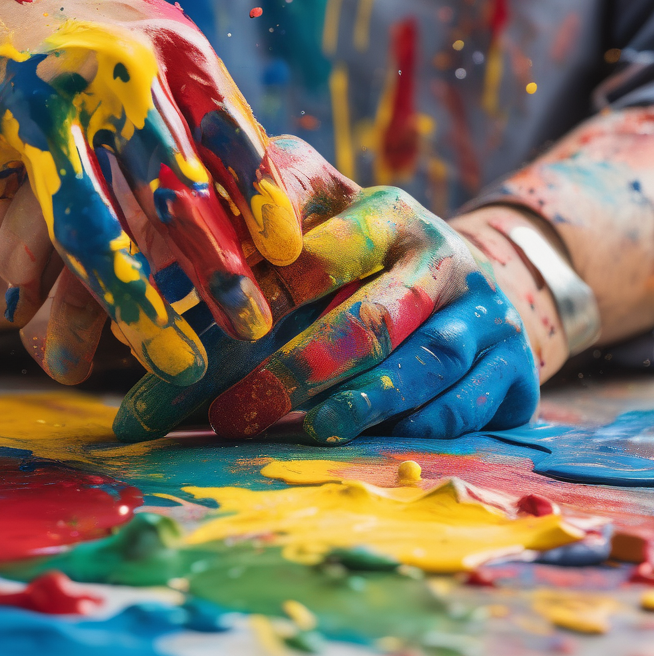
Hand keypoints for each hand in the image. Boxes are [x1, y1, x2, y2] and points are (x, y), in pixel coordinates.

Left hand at [113, 136, 538, 442]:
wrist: (469, 279)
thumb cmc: (357, 263)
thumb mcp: (306, 234)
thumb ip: (234, 262)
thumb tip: (142, 318)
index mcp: (376, 211)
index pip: (306, 255)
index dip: (245, 304)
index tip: (182, 349)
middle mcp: (435, 251)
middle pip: (363, 317)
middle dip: (290, 371)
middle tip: (228, 416)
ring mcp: (482, 306)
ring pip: (418, 361)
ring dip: (352, 404)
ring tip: (294, 433)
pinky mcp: (514, 360)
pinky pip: (463, 404)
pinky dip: (408, 428)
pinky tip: (356, 444)